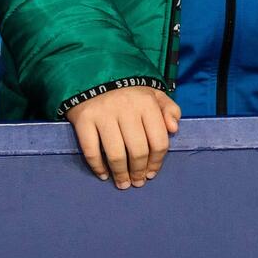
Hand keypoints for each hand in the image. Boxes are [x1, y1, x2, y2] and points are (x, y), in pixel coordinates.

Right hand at [65, 86, 180, 189]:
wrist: (93, 74)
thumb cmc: (128, 90)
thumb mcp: (153, 94)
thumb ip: (169, 109)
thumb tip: (174, 129)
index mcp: (146, 102)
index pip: (158, 141)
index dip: (157, 162)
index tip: (152, 173)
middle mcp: (126, 108)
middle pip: (138, 151)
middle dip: (138, 172)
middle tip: (137, 182)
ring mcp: (103, 113)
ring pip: (115, 154)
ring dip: (120, 174)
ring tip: (122, 183)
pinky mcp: (83, 119)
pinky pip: (91, 150)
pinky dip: (97, 167)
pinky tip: (103, 174)